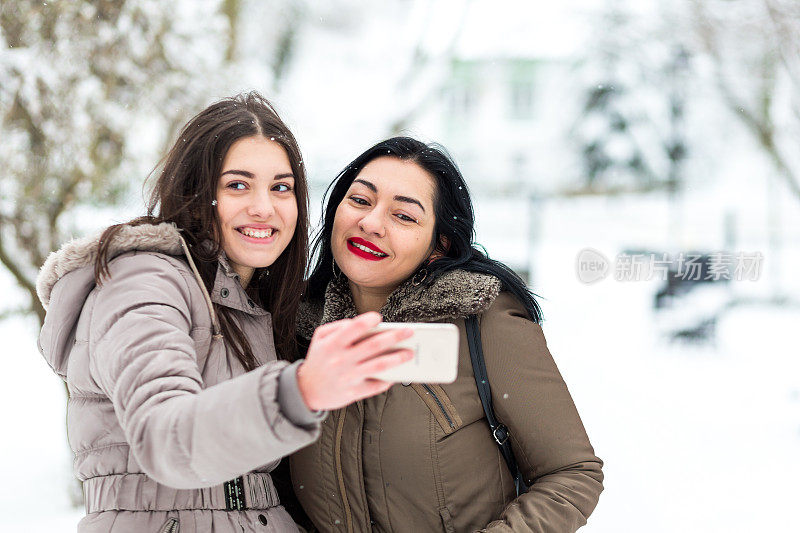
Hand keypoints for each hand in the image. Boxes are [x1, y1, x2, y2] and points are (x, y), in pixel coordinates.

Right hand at [296, 312, 412, 410]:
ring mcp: (349, 377)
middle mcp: (341, 360)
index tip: (379, 317)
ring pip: (379, 366)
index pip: (353, 328)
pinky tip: (397, 373)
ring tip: (409, 353)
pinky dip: (389, 379)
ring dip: (397, 358)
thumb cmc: (318, 360)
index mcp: (332, 344)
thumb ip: (338, 326)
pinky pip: (376, 385)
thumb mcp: (319, 338)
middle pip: (373, 346)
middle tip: (409, 332)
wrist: (306, 390)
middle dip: (394, 337)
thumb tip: (360, 322)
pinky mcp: (354, 392)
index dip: (367, 321)